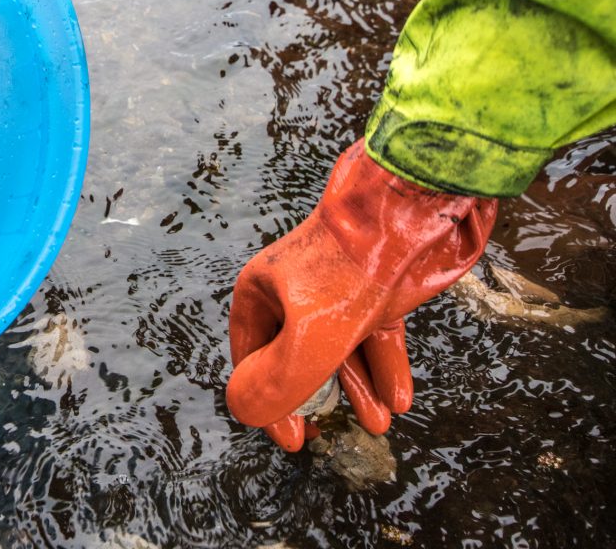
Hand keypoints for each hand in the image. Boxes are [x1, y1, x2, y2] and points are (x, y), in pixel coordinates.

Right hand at [227, 140, 495, 450]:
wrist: (406, 211)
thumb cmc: (347, 268)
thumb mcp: (306, 338)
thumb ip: (277, 382)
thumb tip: (245, 412)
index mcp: (261, 293)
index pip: (251, 358)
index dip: (267, 401)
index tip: (292, 438)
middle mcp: (293, 292)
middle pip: (297, 356)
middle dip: (317, 398)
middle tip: (329, 431)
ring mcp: (337, 291)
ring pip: (341, 350)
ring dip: (359, 389)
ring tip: (378, 422)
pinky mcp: (376, 290)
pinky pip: (375, 336)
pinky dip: (385, 367)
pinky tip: (398, 396)